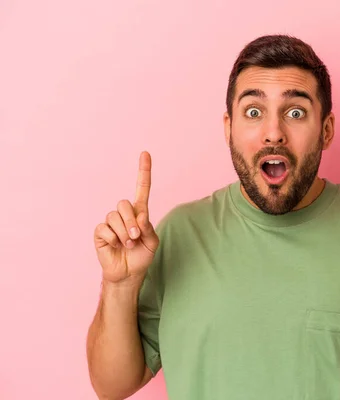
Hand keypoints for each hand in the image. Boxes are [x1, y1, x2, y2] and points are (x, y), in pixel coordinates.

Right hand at [93, 151, 158, 283]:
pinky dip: (113, 239)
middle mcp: (124, 214)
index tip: (145, 153)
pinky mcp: (100, 232)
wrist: (128, 273)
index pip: (141, 188)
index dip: (143, 171)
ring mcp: (111, 222)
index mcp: (139, 213)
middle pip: (124, 204)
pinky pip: (105, 228)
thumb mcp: (152, 242)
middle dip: (131, 221)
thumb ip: (148, 227)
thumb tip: (139, 217)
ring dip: (124, 233)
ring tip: (127, 244)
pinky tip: (115, 246)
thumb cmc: (141, 256)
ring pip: (115, 217)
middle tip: (135, 236)